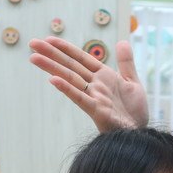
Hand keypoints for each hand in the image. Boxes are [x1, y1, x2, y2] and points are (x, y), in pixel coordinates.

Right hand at [28, 36, 149, 130]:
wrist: (140, 134)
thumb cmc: (134, 112)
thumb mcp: (132, 82)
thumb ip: (126, 63)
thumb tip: (122, 41)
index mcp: (103, 76)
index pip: (81, 58)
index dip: (65, 48)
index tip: (49, 39)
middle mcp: (95, 85)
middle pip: (70, 66)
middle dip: (51, 54)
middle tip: (32, 44)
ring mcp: (94, 97)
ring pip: (70, 79)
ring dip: (52, 67)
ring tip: (34, 58)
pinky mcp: (97, 111)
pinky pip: (80, 98)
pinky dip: (67, 88)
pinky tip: (53, 80)